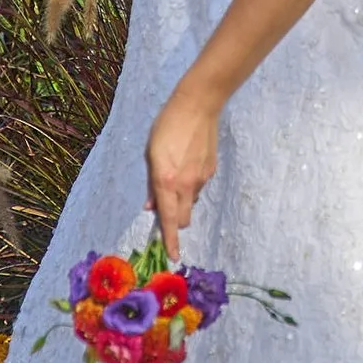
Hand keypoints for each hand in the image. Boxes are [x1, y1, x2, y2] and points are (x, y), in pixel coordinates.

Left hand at [147, 86, 218, 248]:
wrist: (199, 105)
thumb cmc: (167, 126)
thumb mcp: (151, 153)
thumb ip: (151, 183)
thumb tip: (151, 206)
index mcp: (167, 182)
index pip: (169, 219)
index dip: (170, 240)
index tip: (173, 257)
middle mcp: (186, 185)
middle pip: (183, 218)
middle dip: (175, 220)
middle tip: (166, 205)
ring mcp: (201, 178)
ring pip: (191, 201)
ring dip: (182, 200)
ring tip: (176, 175)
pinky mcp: (211, 169)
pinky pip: (198, 187)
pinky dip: (191, 185)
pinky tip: (188, 163)